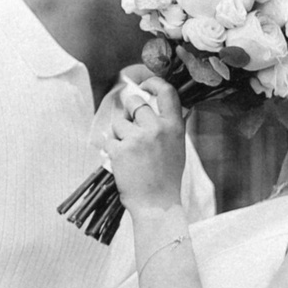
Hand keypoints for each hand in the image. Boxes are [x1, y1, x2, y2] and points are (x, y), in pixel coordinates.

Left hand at [93, 64, 187, 214]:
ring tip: (131, 153)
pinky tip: (123, 162)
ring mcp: (136, 139)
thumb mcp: (177, 147)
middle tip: (130, 124)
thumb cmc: (167, 177)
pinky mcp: (119, 150)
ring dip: (120, 134)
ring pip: (119, 122)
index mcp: (174, 126)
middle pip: (134, 102)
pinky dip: (112, 149)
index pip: (166, 91)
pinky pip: (110, 139)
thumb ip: (172, 125)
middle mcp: (156, 129)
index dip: (154, 83)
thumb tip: (171, 103)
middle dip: (128, 109)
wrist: (157, 204)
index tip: (145, 85)